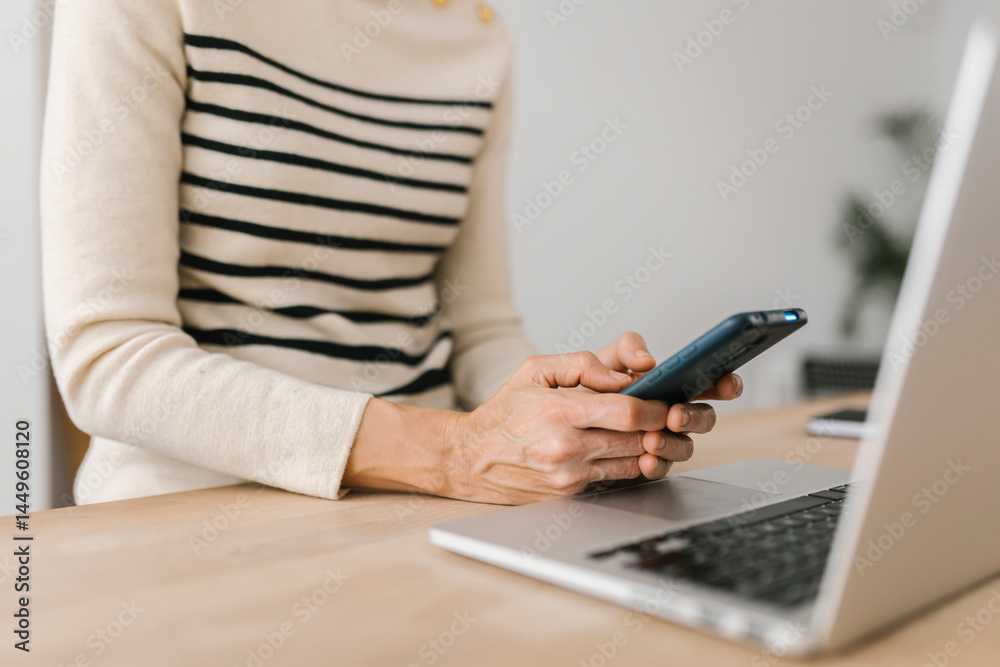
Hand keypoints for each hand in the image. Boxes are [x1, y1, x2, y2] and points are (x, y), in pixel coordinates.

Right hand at [443, 352, 680, 503]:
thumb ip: (582, 364)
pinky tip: (626, 448)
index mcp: (560, 412)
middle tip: (667, 414)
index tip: (665, 400)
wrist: (471, 458)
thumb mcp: (535, 370)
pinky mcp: (571, 493)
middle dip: (660, 427)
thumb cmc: (505, 412)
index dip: (657, 407)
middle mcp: (567, 448)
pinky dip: (628, 464)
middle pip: (638, 440)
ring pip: (634, 462)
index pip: (629, 413)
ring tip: (649, 431)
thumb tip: (623, 378)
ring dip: (649, 447)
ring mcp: (570, 475)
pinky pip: (616, 479)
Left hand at [595, 332, 743, 481]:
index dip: (727, 383)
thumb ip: (628, 349)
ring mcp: (663, 439)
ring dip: (673, 443)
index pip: (711, 383)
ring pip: (685, 446)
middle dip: (695, 417)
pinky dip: (656, 464)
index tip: (727, 384)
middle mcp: (673, 412)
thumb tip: (647, 361)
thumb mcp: (607, 359)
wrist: (564, 420)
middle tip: (674, 415)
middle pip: (705, 418)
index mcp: (673, 384)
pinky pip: (661, 468)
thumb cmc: (590, 386)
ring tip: (652, 439)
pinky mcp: (647, 463)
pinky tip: (645, 460)